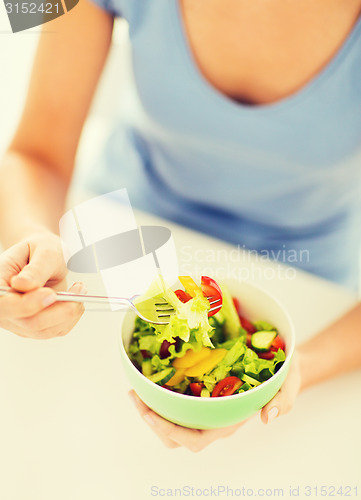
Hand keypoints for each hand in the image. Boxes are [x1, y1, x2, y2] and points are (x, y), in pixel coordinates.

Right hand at [0, 231, 85, 338]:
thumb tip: (22, 284)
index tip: (50, 294)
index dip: (25, 305)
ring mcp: (18, 320)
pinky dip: (71, 316)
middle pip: (29, 322)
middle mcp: (4, 307)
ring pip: (44, 330)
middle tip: (78, 289)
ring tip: (79, 289)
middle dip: (59, 309)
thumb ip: (35, 269)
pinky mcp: (34, 327)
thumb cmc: (39, 250)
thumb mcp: (42, 250)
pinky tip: (75, 298)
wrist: (43, 256)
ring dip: (69, 312)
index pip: (3, 305)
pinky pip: (55, 330)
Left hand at [129, 352, 300, 451]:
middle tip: (136, 398)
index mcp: (230, 421)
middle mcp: (214, 418)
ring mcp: (207, 407)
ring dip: (151, 409)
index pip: (197, 439)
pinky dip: (161, 395)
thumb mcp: (289, 384)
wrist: (281, 365)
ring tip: (136, 390)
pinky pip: (178, 402)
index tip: (150, 414)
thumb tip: (268, 418)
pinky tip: (151, 378)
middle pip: (177, 437)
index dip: (172, 432)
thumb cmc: (283, 377)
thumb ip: (284, 400)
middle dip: (153, 422)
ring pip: (174, 422)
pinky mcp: (203, 392)